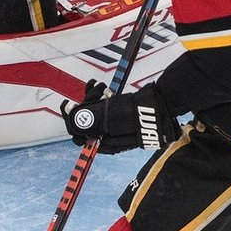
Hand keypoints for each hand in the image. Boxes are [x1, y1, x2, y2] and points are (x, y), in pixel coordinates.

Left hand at [61, 80, 177, 153]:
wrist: (162, 105)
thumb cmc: (137, 112)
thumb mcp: (109, 115)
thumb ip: (88, 118)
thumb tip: (70, 117)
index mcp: (105, 144)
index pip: (79, 134)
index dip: (71, 117)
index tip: (68, 103)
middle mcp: (109, 139)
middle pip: (87, 122)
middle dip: (86, 104)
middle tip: (93, 90)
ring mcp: (117, 130)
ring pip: (96, 113)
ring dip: (94, 98)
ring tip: (101, 86)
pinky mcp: (124, 120)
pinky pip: (107, 110)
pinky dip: (103, 99)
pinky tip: (105, 88)